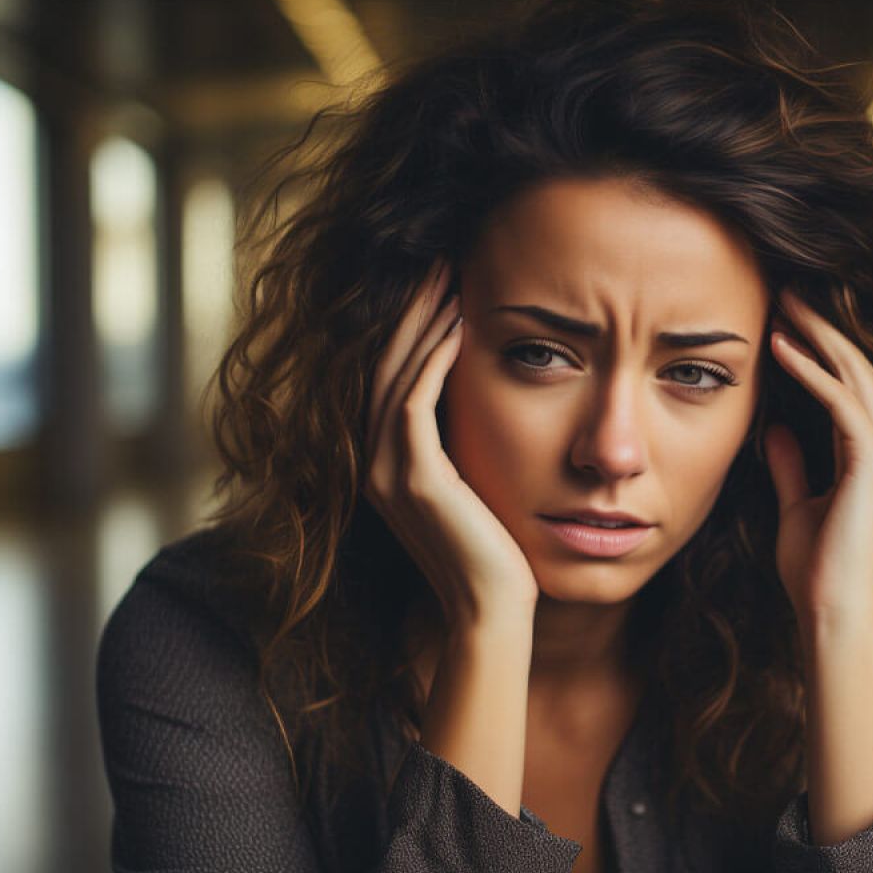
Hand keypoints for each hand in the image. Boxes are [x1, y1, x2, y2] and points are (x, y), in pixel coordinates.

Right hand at [365, 259, 536, 624]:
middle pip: (383, 366)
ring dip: (423, 324)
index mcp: (385, 466)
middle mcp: (375, 465)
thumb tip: (485, 398)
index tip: (442, 285)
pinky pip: (414, 403)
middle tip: (441, 263)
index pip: (389, 379)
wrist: (493, 609)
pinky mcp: (413, 479)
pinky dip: (432, 360)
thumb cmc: (497, 554)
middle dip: (412, 311)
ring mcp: (387, 472)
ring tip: (449, 280)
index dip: (410, 328)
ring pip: (395, 377)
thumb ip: (463, 446)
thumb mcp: (475, 485)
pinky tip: (457, 326)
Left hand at [759, 289, 872, 630]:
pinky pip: (841, 399)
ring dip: (815, 334)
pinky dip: (810, 370)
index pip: (851, 383)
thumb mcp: (797, 505)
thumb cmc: (816, 570)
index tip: (782, 318)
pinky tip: (780, 347)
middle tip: (784, 291)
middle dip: (821, 326)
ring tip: (780, 304)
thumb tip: (775, 429)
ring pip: (853, 373)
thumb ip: (791, 465)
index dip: (820, 347)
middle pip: (857, 367)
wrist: (833, 611)